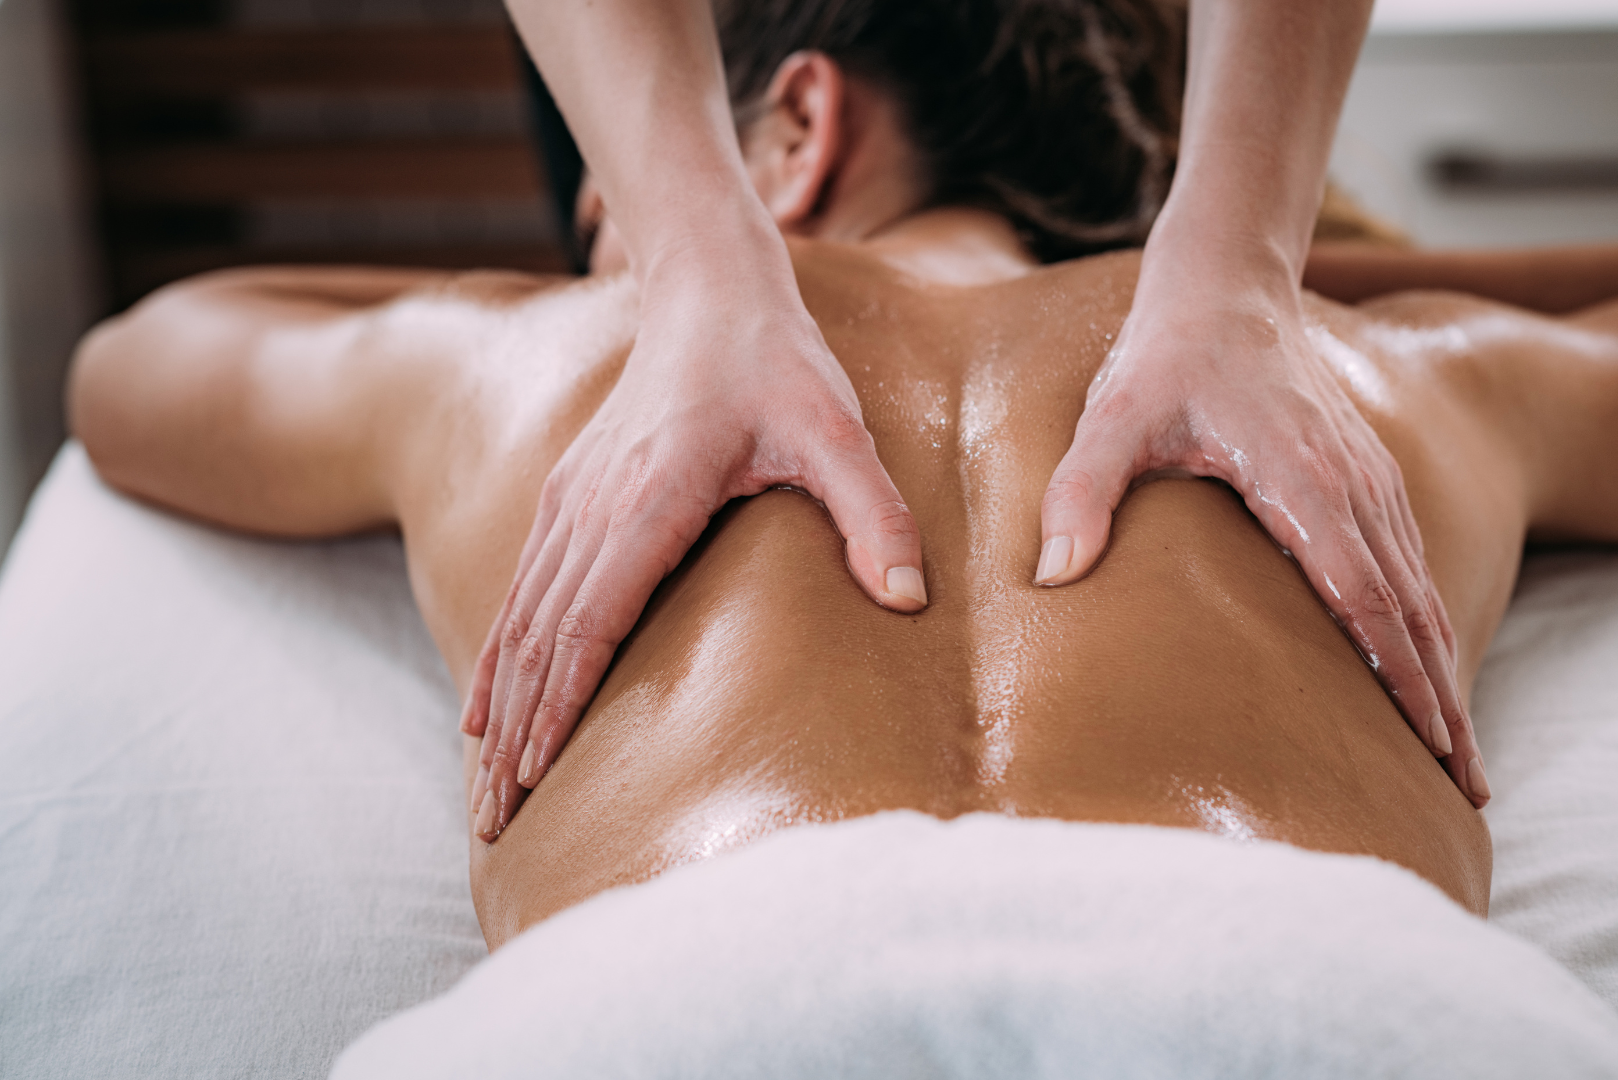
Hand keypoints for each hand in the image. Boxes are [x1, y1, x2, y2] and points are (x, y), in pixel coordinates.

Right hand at [464, 258, 927, 840]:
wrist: (712, 291)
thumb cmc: (779, 364)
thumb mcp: (838, 432)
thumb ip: (875, 513)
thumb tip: (910, 598)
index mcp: (649, 499)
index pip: (588, 621)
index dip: (560, 706)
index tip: (534, 778)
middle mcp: (593, 507)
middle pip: (537, 640)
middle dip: (515, 738)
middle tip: (493, 823)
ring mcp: (572, 501)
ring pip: (518, 620)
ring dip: (497, 707)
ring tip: (483, 788)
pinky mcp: (568, 495)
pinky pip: (521, 589)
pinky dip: (499, 655)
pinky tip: (485, 706)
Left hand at [1034, 246, 1488, 807]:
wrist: (1226, 284)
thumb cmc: (1165, 357)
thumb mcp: (1111, 419)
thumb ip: (1080, 495)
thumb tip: (1052, 577)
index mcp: (1306, 481)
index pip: (1365, 599)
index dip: (1400, 677)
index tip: (1430, 744)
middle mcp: (1356, 488)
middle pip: (1414, 614)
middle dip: (1445, 704)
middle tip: (1469, 790)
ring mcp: (1372, 483)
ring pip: (1423, 595)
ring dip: (1448, 675)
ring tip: (1463, 759)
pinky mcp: (1369, 479)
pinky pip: (1411, 568)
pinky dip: (1429, 631)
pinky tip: (1433, 676)